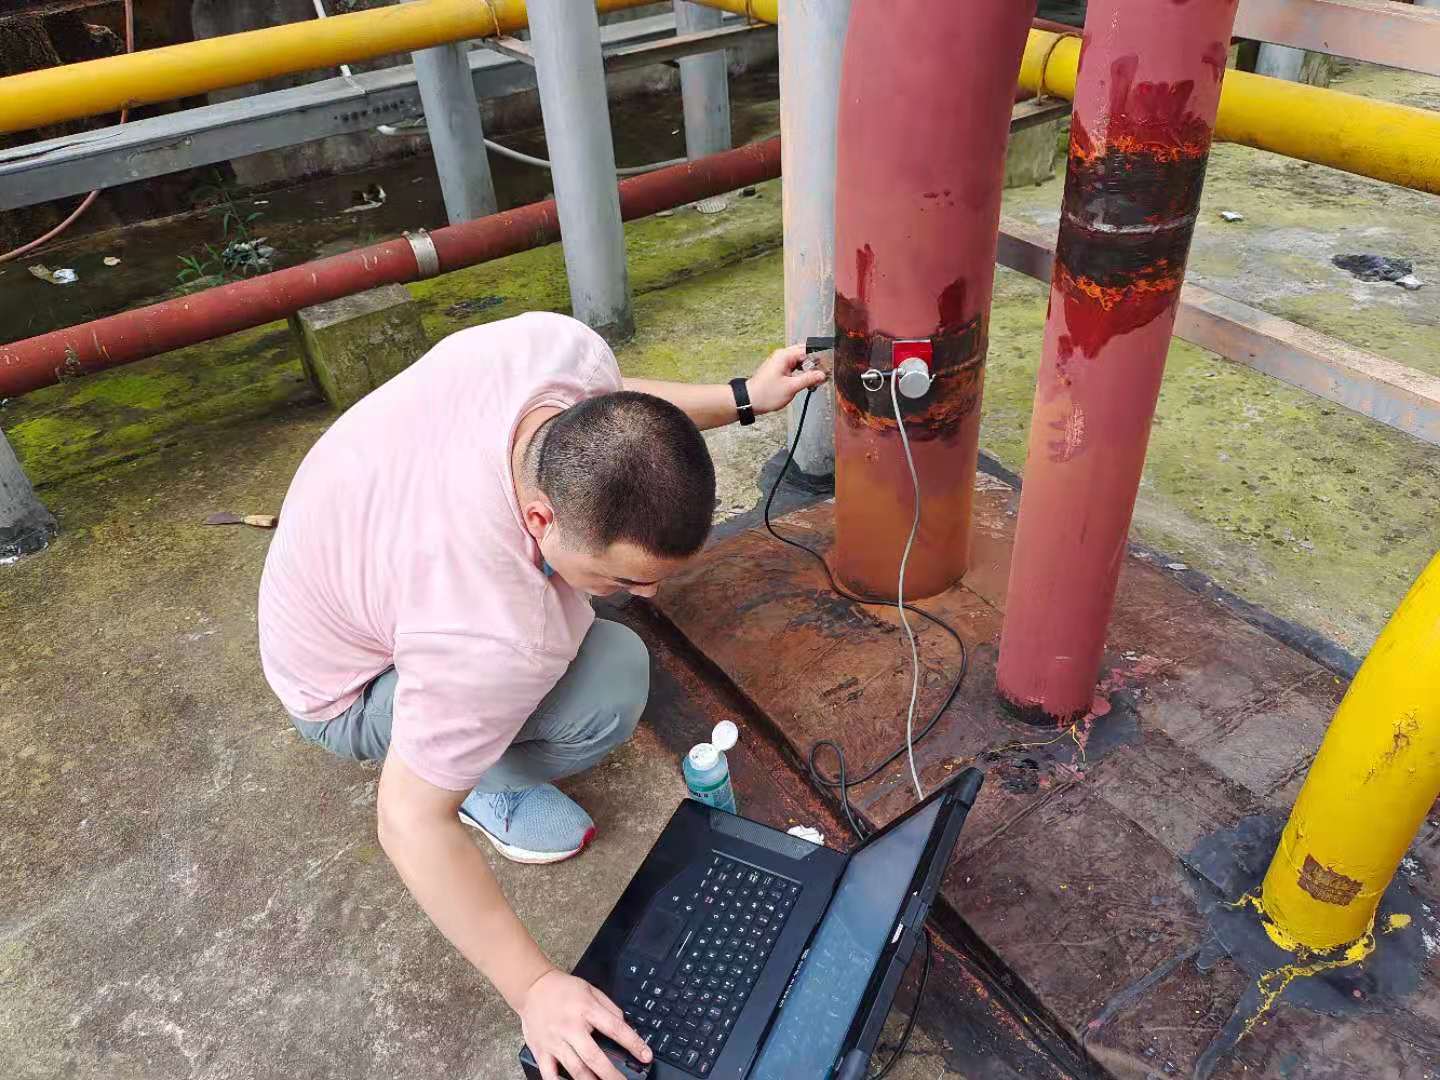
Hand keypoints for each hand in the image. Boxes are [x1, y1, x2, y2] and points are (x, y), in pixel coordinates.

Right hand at [519, 968, 652, 1079]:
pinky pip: (550, 1074)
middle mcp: (570, 1027)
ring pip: (575, 1069)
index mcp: (586, 1009)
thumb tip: (625, 1025)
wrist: (532, 987)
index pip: (615, 1028)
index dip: (633, 1043)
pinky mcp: (541, 1050)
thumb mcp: (591, 990)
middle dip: (612, 1074)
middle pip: (594, 1057)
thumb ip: (609, 1007)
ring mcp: (554, 1041)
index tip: (646, 1056)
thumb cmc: (563, 989)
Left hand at [745, 343, 828, 415]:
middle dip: (815, 363)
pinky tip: (806, 381)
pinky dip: (802, 372)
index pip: (808, 350)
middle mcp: (782, 355)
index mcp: (785, 355)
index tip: (828, 367)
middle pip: (805, 353)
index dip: (820, 358)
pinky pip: (794, 367)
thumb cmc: (766, 394)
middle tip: (824, 374)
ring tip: (816, 380)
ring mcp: (780, 362)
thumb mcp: (791, 387)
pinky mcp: (779, 369)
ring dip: (808, 369)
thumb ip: (808, 379)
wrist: (750, 401)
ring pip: (800, 360)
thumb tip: (822, 374)